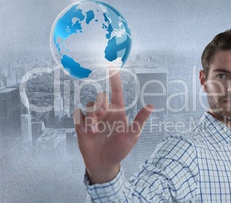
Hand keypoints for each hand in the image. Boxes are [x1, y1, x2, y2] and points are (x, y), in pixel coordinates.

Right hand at [73, 66, 153, 183]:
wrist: (104, 163)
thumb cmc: (119, 149)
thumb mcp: (132, 135)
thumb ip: (139, 121)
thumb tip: (151, 106)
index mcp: (117, 111)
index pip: (116, 91)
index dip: (114, 79)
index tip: (112, 66)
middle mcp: (105, 112)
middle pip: (100, 96)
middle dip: (99, 103)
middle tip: (101, 114)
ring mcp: (92, 118)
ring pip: (88, 105)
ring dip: (91, 116)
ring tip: (94, 131)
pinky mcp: (81, 124)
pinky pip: (78, 114)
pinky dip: (82, 121)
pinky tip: (86, 132)